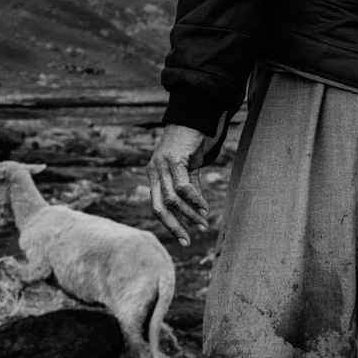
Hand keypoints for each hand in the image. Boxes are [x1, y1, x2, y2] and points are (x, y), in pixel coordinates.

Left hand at [148, 123, 210, 245]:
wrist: (192, 117)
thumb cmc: (189, 143)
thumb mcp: (189, 169)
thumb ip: (191, 189)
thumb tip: (199, 211)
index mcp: (154, 176)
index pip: (157, 206)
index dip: (170, 224)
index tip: (184, 239)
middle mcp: (153, 172)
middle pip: (158, 208)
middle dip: (173, 226)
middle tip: (188, 240)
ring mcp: (161, 166)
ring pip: (172, 199)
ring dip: (189, 214)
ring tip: (203, 222)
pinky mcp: (173, 160)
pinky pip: (182, 187)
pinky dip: (194, 199)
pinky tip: (203, 206)